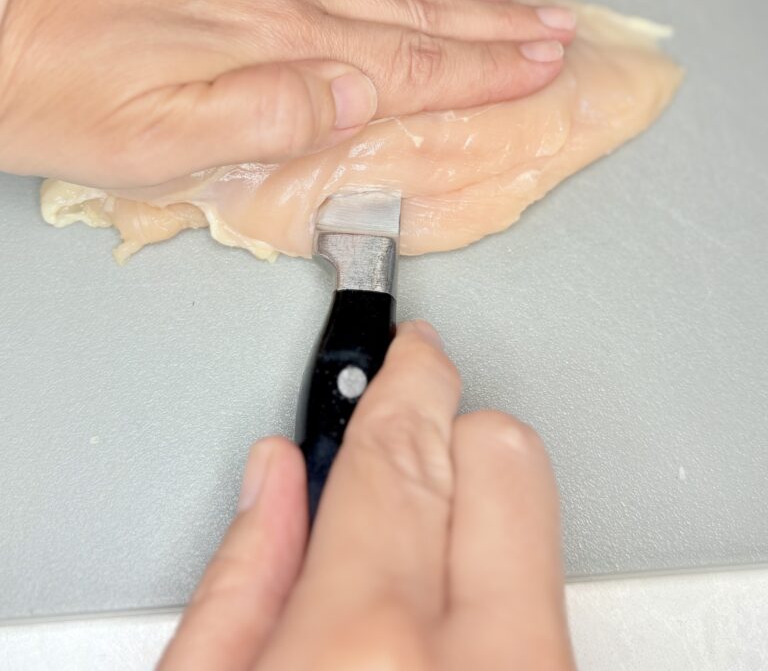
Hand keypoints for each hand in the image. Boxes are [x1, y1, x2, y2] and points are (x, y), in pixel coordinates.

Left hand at [0, 0, 573, 185]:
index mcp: (276, 49)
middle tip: (554, 29)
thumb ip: (275, 115)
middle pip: (414, 13)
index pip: (408, 62)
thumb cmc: (63, 89)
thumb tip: (361, 96)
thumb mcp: (162, 144)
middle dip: (495, 25)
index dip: (483, 68)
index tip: (539, 66)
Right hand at [158, 321, 575, 670]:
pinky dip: (490, 583)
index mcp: (366, 644)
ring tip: (402, 548)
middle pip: (503, 458)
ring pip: (536, 527)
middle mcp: (484, 662)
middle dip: (448, 430)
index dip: (403, 379)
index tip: (407, 348)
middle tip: (401, 436)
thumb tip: (276, 484)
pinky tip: (434, 613)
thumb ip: (236, 587)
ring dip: (469, 514)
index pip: (401, 449)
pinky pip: (541, 602)